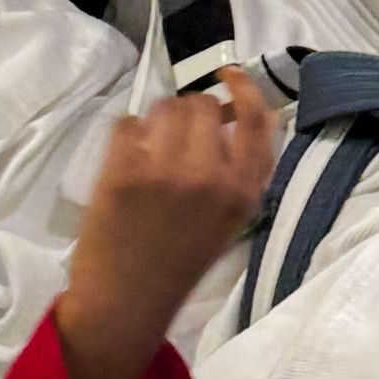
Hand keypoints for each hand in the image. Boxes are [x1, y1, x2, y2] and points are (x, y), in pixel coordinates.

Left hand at [56, 71, 274, 378]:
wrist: (125, 304)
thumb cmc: (179, 261)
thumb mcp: (228, 219)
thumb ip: (237, 169)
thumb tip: (232, 111)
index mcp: (241, 192)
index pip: (257, 119)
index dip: (243, 88)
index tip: (230, 74)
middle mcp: (208, 177)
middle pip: (202, 105)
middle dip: (190, 112)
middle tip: (176, 135)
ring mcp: (164, 172)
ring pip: (164, 108)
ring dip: (157, 121)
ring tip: (150, 151)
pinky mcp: (121, 172)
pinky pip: (127, 124)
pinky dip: (127, 135)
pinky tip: (127, 161)